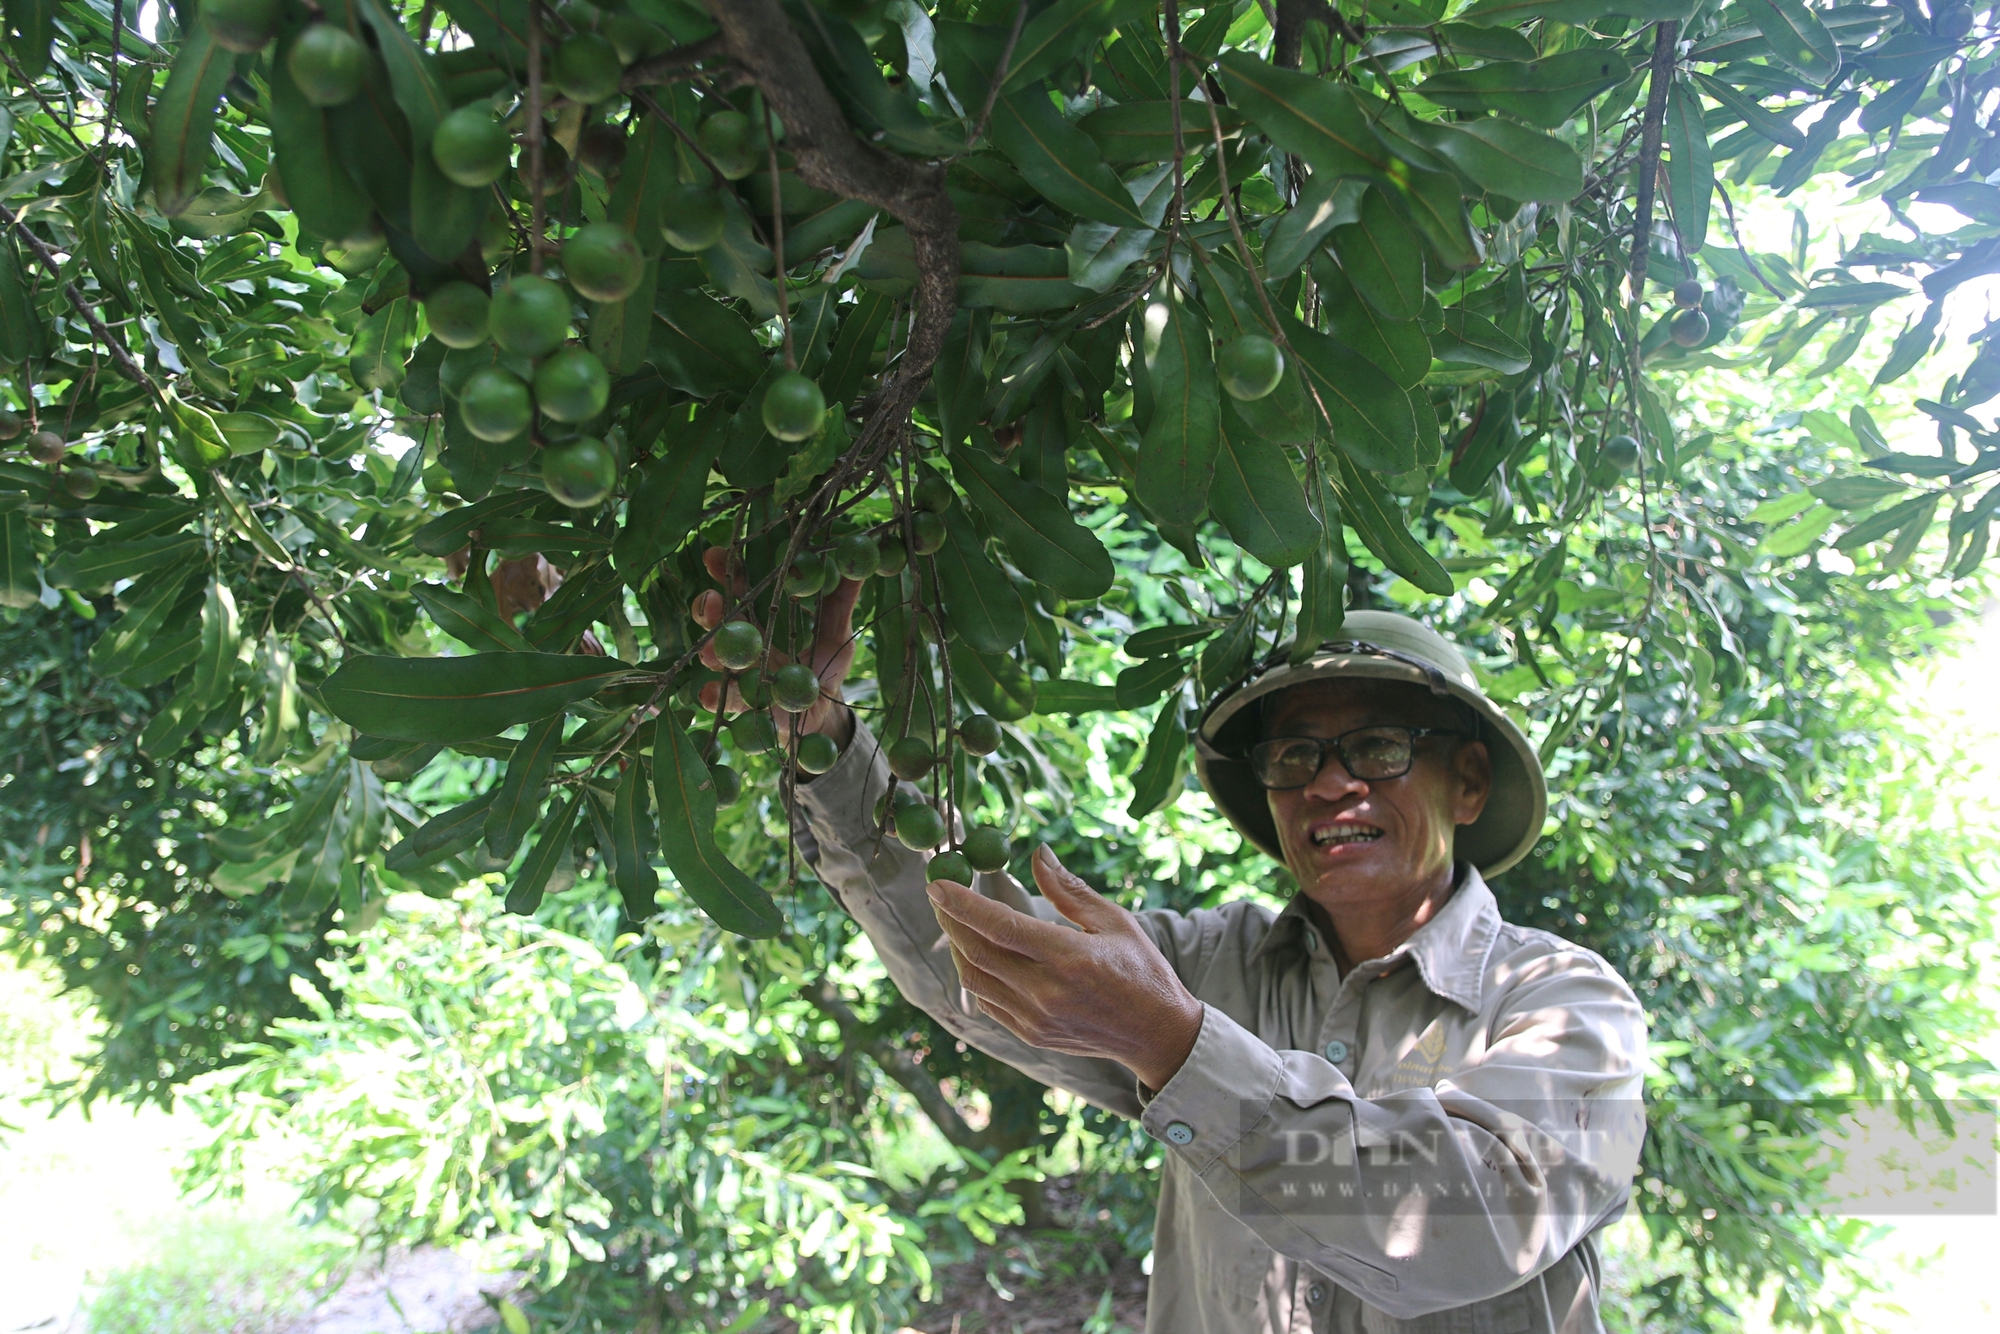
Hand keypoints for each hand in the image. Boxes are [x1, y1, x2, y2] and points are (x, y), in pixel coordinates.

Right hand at [693, 546, 858, 745]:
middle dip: (710, 610)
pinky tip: (708, 694)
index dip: (726, 570)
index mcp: (763, 617)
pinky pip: (726, 701)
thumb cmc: (825, 664)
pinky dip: (716, 698)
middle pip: (719, 621)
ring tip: (710, 650)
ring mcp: (740, 673)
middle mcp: (745, 643)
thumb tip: (857, 560)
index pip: (740, 589)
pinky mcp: (745, 706)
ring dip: (711, 653)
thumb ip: (843, 599)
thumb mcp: (837, 631)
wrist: (824, 710)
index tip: (714, 554)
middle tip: (710, 600)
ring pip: (717, 660)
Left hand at [925, 845, 1203, 1091]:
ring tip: (955, 921)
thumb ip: (1069, 890)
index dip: (963, 903)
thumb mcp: (1114, 921)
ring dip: (957, 946)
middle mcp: (1046, 992)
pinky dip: (975, 974)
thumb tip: (1038, 853)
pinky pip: (987, 1001)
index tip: (938, 882)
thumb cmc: (1140, 969)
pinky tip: (978, 953)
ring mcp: (1035, 1018)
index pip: (1000, 927)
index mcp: (1069, 958)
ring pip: (974, 979)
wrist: (1157, 1034)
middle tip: (939, 894)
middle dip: (950, 919)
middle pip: (977, 952)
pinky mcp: (1031, 1034)